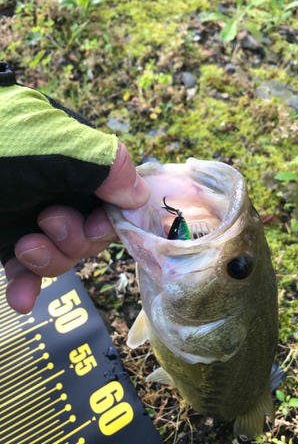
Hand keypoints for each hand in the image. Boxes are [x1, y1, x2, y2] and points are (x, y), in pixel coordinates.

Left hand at [4, 142, 149, 313]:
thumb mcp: (50, 144)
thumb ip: (105, 163)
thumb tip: (138, 195)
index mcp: (73, 157)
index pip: (114, 194)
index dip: (112, 217)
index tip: (98, 224)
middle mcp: (56, 188)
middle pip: (93, 231)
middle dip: (76, 237)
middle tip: (48, 224)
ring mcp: (29, 216)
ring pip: (65, 255)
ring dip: (51, 261)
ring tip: (24, 249)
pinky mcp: (4, 242)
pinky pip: (29, 272)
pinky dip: (28, 286)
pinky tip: (20, 300)